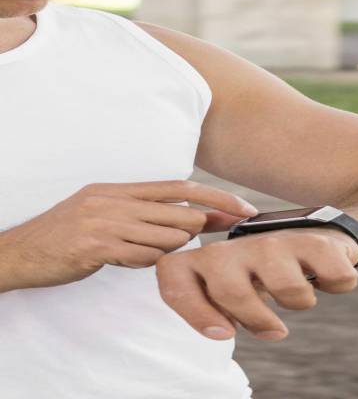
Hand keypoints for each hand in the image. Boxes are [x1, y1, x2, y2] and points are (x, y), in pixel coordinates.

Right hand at [0, 180, 257, 291]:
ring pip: (167, 236)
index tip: (243, 208)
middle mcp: (117, 199)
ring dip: (168, 249)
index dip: (216, 196)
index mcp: (121, 188)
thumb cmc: (67, 234)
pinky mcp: (97, 245)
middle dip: (197, 229)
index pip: (181, 187)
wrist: (18, 252)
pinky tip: (127, 260)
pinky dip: (145, 262)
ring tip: (144, 250)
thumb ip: (145, 211)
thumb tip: (192, 217)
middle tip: (196, 237)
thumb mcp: (104, 210)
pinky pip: (143, 256)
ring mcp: (107, 221)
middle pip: (180, 212)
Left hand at [155, 227, 357, 341]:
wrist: (318, 233)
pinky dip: (337, 283)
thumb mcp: (233, 286)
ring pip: (288, 289)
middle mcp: (239, 246)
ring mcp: (277, 242)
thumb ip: (216, 305)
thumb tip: (221, 329)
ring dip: (300, 301)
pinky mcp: (316, 242)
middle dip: (256, 319)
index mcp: (209, 259)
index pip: (174, 275)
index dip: (194, 310)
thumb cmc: (265, 271)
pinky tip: (326, 275)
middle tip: (274, 330)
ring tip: (299, 291)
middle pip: (231, 291)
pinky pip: (333, 279)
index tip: (226, 333)